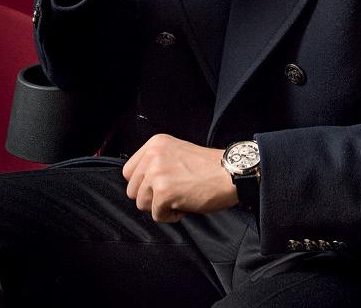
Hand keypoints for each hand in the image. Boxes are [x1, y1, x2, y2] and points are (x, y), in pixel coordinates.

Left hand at [122, 134, 237, 222]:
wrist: (231, 173)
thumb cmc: (209, 167)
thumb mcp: (176, 153)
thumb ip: (156, 163)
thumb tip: (141, 184)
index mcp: (155, 144)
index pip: (129, 172)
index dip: (143, 184)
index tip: (159, 187)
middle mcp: (153, 155)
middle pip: (133, 190)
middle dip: (151, 198)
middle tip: (173, 194)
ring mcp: (157, 173)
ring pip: (142, 203)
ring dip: (160, 207)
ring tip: (180, 198)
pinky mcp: (164, 192)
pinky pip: (156, 215)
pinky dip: (171, 216)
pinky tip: (186, 204)